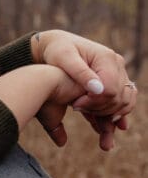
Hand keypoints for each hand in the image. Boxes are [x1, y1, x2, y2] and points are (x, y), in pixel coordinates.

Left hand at [32, 30, 137, 149]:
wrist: (55, 47)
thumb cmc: (56, 50)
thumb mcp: (63, 58)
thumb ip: (80, 72)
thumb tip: (98, 89)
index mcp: (107, 58)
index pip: (110, 89)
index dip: (94, 102)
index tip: (74, 105)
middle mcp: (117, 65)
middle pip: (118, 98)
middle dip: (100, 110)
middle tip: (76, 110)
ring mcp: (117, 74)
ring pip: (123, 102)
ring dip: (111, 119)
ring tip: (97, 130)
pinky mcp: (112, 83)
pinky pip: (120, 102)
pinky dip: (115, 117)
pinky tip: (109, 130)